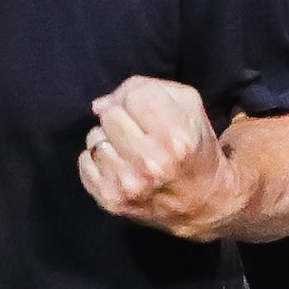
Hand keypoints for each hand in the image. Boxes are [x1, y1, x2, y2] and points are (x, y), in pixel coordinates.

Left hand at [81, 77, 239, 236]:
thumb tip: (100, 104)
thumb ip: (146, 87)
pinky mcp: (111, 200)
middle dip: (124, 119)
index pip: (134, 95)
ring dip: (111, 141)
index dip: (140, 100)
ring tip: (133, 153)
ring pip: (95, 138)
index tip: (151, 114)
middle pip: (109, 115)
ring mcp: (128, 184)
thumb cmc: (193, 147)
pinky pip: (84, 162)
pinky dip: (99, 162)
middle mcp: (151, 163)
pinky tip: (122, 168)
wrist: (203, 200)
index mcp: (175, 138)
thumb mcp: (187, 106)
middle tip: (142, 135)